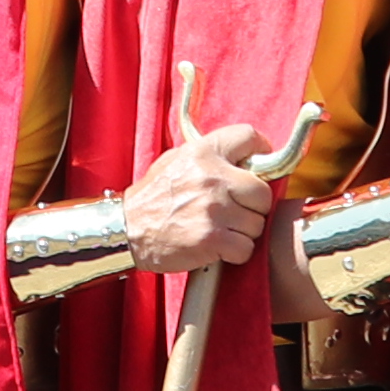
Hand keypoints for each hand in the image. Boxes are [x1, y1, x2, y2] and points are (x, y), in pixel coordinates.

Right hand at [127, 121, 279, 278]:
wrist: (127, 231)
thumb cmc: (152, 198)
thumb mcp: (175, 160)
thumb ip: (208, 156)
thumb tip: (241, 157)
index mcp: (203, 152)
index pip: (250, 137)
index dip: (260, 151)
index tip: (260, 164)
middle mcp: (212, 178)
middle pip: (262, 192)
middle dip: (254, 205)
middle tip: (238, 210)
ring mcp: (214, 210)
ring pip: (257, 223)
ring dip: (243, 231)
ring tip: (222, 230)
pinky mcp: (212, 239)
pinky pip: (246, 248)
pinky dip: (235, 253)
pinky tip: (219, 247)